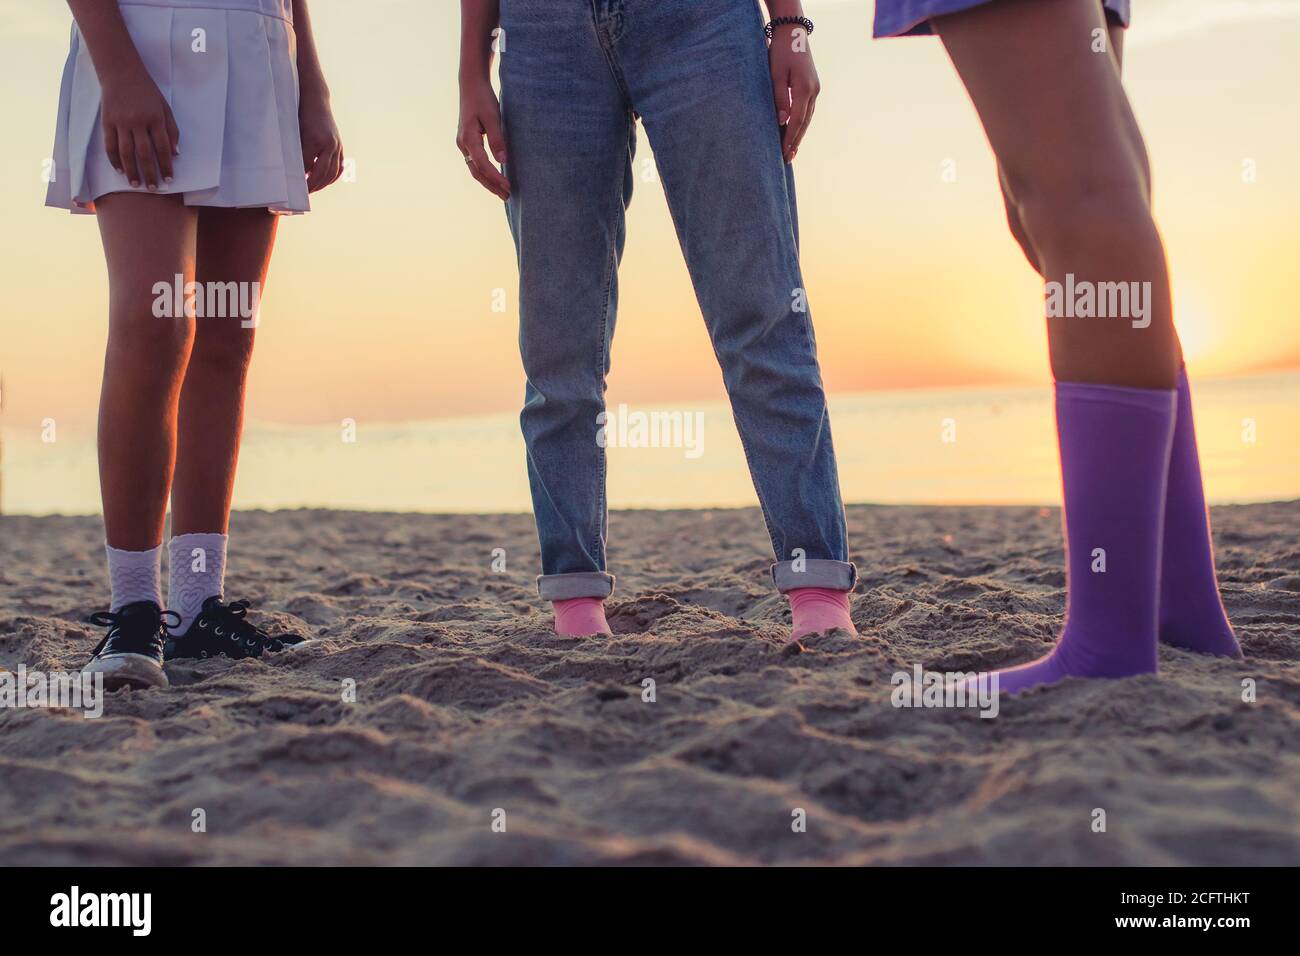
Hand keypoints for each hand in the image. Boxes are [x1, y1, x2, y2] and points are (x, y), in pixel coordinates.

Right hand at [99, 64, 178, 190]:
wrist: (121, 72)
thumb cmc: (147, 91)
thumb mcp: (165, 107)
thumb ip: (172, 130)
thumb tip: (175, 153)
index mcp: (155, 118)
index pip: (163, 148)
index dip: (167, 166)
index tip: (170, 180)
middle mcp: (138, 121)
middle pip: (144, 153)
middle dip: (150, 173)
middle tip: (153, 188)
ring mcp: (120, 122)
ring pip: (126, 152)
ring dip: (131, 170)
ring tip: (136, 184)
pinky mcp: (107, 121)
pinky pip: (110, 144)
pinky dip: (114, 159)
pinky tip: (120, 170)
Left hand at [299, 86, 342, 192]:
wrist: (315, 99)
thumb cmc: (299, 113)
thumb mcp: (294, 130)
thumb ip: (294, 149)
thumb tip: (290, 169)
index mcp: (315, 140)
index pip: (306, 166)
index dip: (298, 178)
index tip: (290, 188)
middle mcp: (329, 144)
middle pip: (320, 173)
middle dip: (310, 186)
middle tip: (300, 195)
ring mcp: (336, 146)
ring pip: (331, 173)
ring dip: (321, 184)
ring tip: (311, 190)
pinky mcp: (340, 146)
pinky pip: (338, 168)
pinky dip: (332, 178)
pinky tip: (324, 182)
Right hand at [457, 78, 509, 200]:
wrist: (471, 85)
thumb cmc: (483, 99)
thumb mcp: (493, 117)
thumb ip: (497, 139)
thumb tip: (503, 161)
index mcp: (468, 138)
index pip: (482, 164)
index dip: (495, 177)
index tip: (509, 186)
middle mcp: (462, 143)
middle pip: (476, 172)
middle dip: (492, 185)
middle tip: (507, 196)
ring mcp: (463, 144)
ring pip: (474, 169)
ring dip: (488, 182)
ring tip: (502, 192)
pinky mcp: (467, 142)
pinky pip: (475, 162)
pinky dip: (485, 173)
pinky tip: (495, 178)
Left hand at [768, 24, 819, 163]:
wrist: (793, 33)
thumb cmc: (781, 52)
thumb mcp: (775, 74)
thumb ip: (779, 98)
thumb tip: (782, 122)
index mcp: (804, 89)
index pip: (797, 120)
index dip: (790, 138)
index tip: (784, 152)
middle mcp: (813, 91)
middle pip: (805, 123)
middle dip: (796, 141)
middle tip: (787, 158)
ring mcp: (815, 89)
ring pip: (808, 118)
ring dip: (799, 135)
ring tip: (791, 151)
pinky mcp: (813, 87)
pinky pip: (807, 110)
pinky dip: (801, 123)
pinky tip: (796, 132)